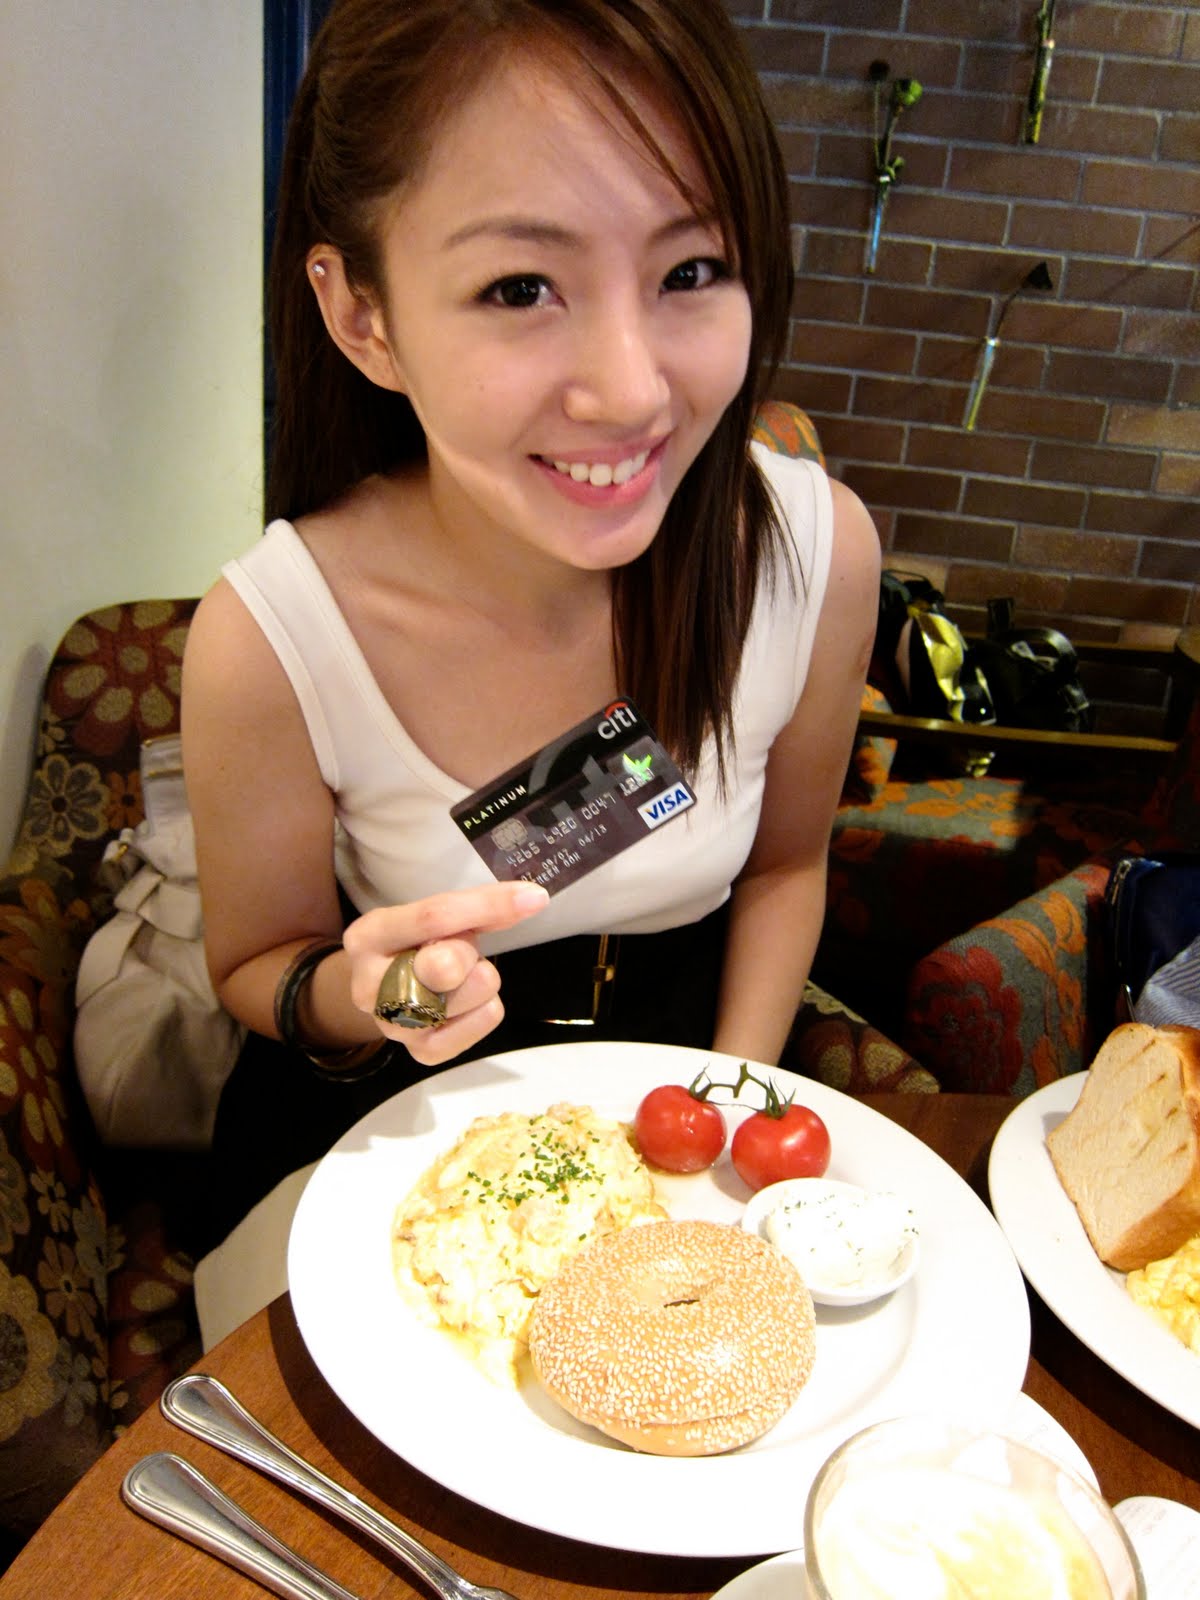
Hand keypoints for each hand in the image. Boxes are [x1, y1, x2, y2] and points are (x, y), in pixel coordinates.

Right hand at [343, 881, 548, 1064]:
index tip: (533, 896)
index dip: (487, 904)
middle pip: (446, 965)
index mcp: (368, 937)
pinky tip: (468, 1001)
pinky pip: (485, 1018)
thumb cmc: (413, 947)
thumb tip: (530, 899)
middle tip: (460, 953)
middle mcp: (369, 987)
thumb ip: (471, 910)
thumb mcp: (428, 919)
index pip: (433, 916)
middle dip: (469, 952)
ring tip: (460, 978)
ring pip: (476, 990)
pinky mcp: (423, 1051)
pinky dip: (488, 1003)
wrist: (383, 995)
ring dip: (481, 976)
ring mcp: (394, 1026)